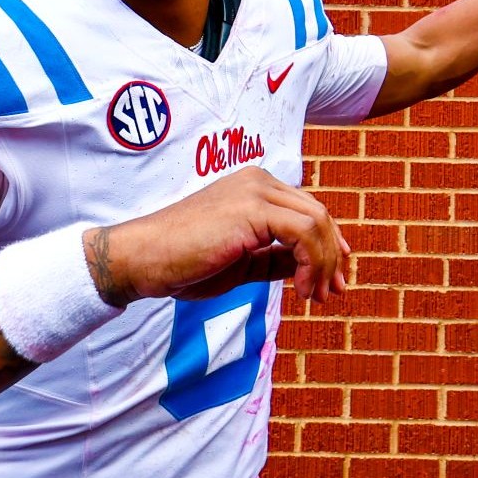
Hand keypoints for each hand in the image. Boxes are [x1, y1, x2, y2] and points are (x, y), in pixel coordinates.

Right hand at [86, 167, 348, 307]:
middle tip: (333, 291)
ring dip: (323, 264)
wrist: (144, 259)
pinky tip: (298, 289)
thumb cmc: (183, 263)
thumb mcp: (241, 262)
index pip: (306, 210)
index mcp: (253, 188)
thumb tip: (306, 269)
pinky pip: (302, 233)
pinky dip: (310, 263)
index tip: (333, 277)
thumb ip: (274, 259)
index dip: (328, 243)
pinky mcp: (252, 209)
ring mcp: (255, 191)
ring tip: (313, 296)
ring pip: (316, 222)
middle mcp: (257, 181)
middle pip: (318, 214)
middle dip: (332, 256)